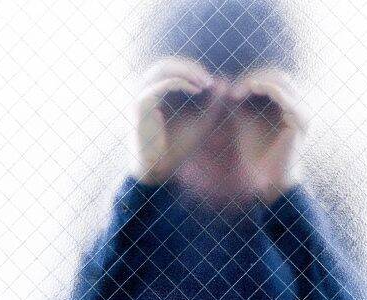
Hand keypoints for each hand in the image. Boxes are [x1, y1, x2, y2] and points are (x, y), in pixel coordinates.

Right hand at [134, 57, 213, 184]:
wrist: (160, 169)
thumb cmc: (178, 147)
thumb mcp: (201, 121)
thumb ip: (212, 104)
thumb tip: (224, 82)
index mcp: (157, 93)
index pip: (172, 68)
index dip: (193, 69)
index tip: (213, 82)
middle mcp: (146, 91)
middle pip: (166, 63)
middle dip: (190, 67)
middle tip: (210, 78)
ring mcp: (142, 96)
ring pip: (163, 68)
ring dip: (187, 71)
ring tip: (206, 82)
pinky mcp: (141, 105)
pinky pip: (162, 84)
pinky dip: (182, 83)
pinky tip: (197, 90)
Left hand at [230, 69, 307, 202]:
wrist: (270, 179)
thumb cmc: (257, 153)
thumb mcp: (245, 122)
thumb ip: (241, 102)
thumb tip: (225, 82)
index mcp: (290, 105)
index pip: (274, 79)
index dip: (252, 79)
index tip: (231, 91)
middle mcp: (299, 106)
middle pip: (278, 75)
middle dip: (254, 77)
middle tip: (233, 90)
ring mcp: (302, 111)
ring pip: (280, 80)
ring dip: (257, 81)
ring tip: (238, 91)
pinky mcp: (299, 119)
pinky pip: (282, 94)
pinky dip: (263, 88)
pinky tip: (248, 90)